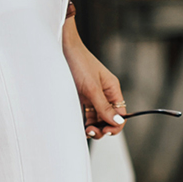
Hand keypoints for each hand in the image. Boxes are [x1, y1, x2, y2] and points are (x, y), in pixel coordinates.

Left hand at [62, 16, 125, 139]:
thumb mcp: (92, 88)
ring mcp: (92, 96)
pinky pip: (85, 114)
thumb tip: (117, 122)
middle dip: (103, 128)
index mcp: (112, 90)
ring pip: (96, 118)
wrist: (62, 49)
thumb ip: (104, 107)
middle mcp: (104, 94)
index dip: (115, 125)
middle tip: (92, 132)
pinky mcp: (80, 97)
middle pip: (108, 118)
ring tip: (86, 130)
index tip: (106, 131)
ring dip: (93, 127)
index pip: (120, 113)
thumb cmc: (79, 62)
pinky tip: (80, 125)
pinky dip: (84, 122)